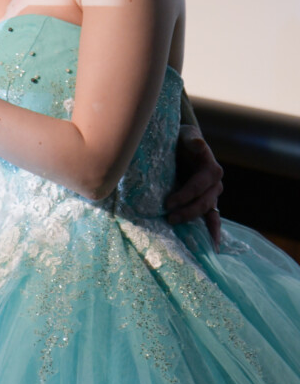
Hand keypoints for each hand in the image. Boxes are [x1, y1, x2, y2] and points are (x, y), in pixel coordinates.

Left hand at [165, 125, 223, 247]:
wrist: (185, 145)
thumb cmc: (183, 140)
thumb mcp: (187, 135)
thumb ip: (193, 140)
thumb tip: (198, 144)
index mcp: (212, 170)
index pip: (197, 187)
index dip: (184, 196)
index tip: (168, 203)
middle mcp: (216, 185)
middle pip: (203, 203)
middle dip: (187, 212)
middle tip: (169, 218)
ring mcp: (213, 196)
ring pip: (208, 214)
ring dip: (195, 222)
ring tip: (185, 235)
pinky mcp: (208, 203)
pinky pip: (213, 220)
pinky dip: (214, 233)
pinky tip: (213, 248)